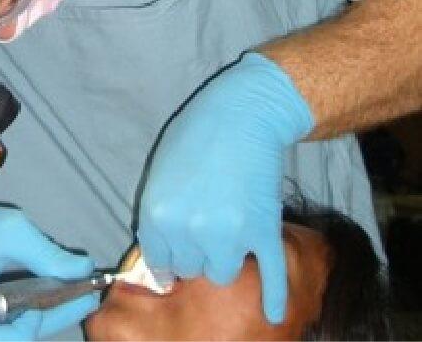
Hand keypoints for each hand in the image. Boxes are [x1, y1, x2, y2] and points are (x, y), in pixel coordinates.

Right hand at [0, 181, 97, 339]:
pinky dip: (22, 314)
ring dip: (38, 317)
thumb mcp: (8, 228)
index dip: (35, 326)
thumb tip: (84, 271)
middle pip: (8, 340)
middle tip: (85, 295)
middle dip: (49, 319)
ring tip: (69, 291)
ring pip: (5, 337)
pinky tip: (44, 295)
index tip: (60, 298)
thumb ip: (46, 254)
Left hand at [137, 53, 312, 323]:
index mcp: (156, 215)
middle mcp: (189, 231)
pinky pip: (268, 274)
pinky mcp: (263, 230)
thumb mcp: (159, 176)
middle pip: (189, 269)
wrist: (243, 113)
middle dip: (195, 253)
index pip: (158, 261)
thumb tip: (162, 258)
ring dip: (224, 259)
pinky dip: (272, 298)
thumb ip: (158, 217)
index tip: (176, 258)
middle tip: (206, 225)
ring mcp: (228, 234)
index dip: (169, 257)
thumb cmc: (195, 137)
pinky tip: (272, 316)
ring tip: (229, 233)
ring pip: (222, 274)